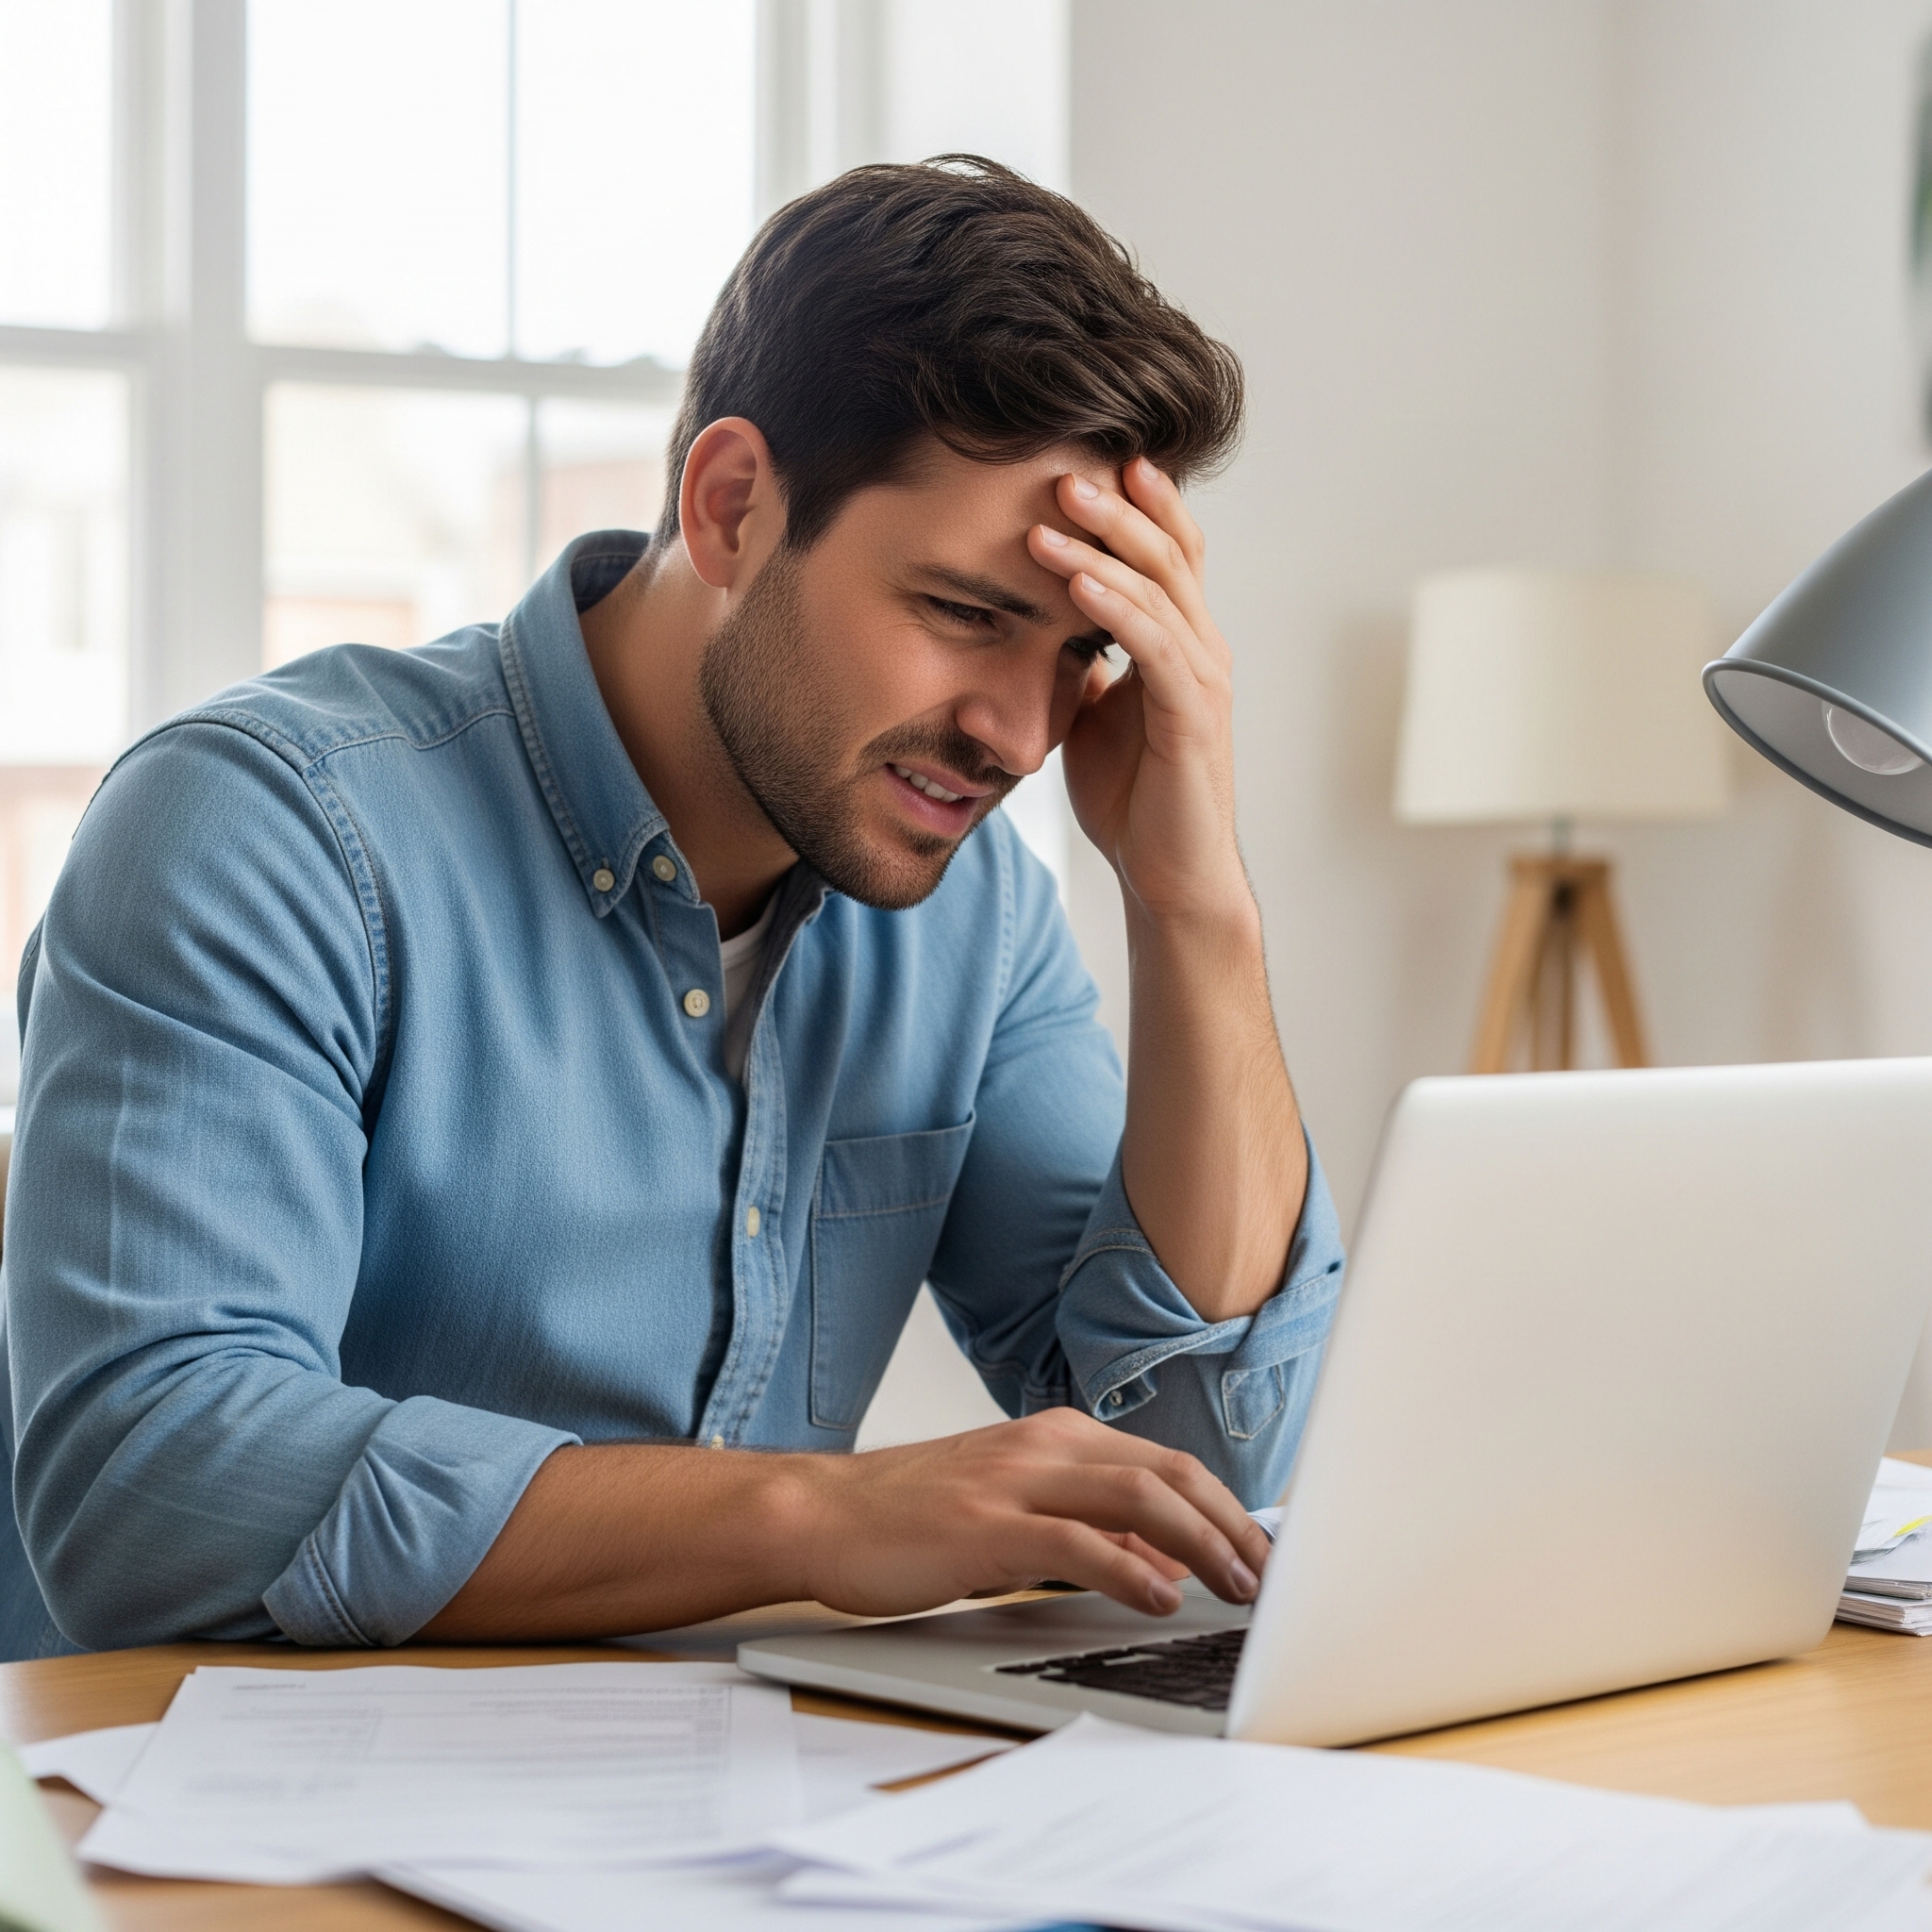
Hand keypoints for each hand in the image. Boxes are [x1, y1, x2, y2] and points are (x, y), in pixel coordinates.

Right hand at [789, 1407, 1268, 1618]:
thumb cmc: (912, 1518)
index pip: (1167, 1465)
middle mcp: (1045, 1447)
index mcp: (1057, 1438)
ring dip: (1201, 1545)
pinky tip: (1159, 1597)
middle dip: (1231, 1526)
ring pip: (1136, 1499)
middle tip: (1270, 1576)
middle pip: (1168, 1475)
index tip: (1263, 1550)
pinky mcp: (986, 1526)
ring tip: (1237, 1587)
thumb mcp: (1012, 1509)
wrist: (820, 1515)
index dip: (1226, 1508)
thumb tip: (1163, 1560)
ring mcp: (1015, 1481)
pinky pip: (1075, 1543)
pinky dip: (1128, 1569)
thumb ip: (1085, 1525)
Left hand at [1028, 457, 1245, 923]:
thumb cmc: (1133, 798)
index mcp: (1179, 643)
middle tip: (1062, 464)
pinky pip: (1154, 645)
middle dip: (1116, 505)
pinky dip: (1115, 607)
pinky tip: (1075, 581)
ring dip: (1106, 545)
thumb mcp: (1089, 717)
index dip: (1132, 505)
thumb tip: (1033, 630)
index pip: (1164, 553)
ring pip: (1161, 588)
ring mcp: (1202, 679)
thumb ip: (1075, 667)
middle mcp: (1200, 649)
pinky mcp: (1193, 716)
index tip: (1081, 460)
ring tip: (1055, 509)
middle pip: (1168, 552)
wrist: (1168, 875)